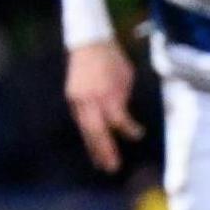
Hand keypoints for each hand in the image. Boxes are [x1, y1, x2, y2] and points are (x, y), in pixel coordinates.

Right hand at [64, 41, 143, 172]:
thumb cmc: (113, 59)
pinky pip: (80, 122)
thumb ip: (122, 98)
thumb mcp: (126, 77)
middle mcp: (90, 100)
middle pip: (97, 131)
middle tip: (112, 167)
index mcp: (106, 93)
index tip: (138, 134)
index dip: (129, 129)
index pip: (118, 119)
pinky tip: (92, 145)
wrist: (88, 43)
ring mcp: (78, 100)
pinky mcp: (72, 99)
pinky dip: (87, 135)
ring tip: (101, 163)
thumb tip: (121, 115)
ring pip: (86, 130)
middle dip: (105, 151)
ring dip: (94, 148)